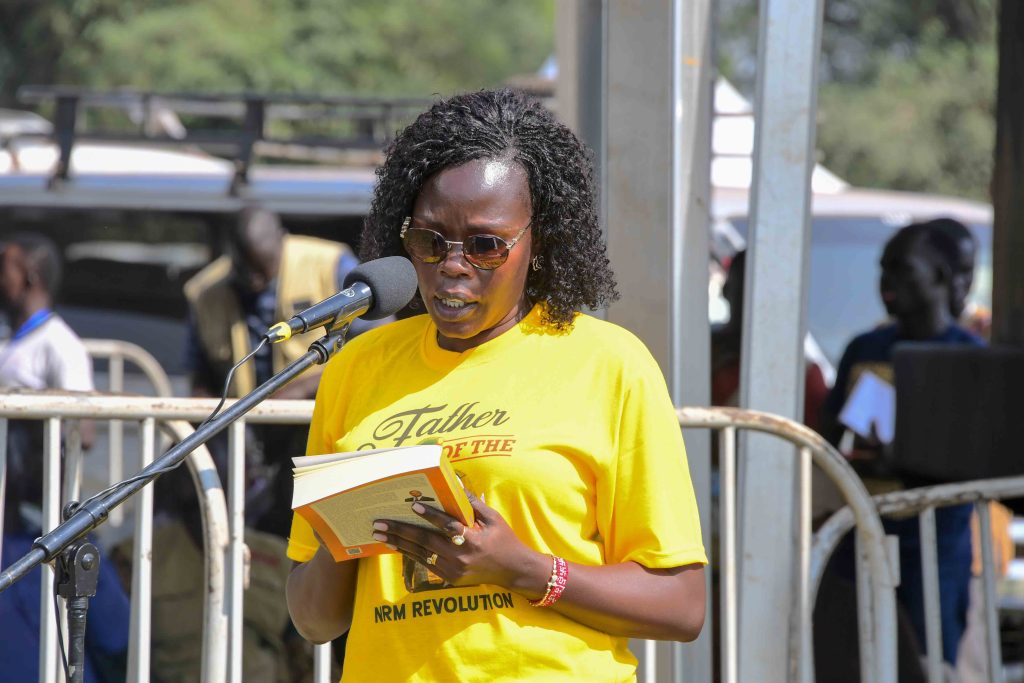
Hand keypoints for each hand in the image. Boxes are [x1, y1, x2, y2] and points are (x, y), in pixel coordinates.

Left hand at [373, 492, 546, 592]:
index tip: (413, 505)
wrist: (513, 571)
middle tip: (380, 523)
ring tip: (380, 534)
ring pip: (420, 554)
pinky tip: (395, 545)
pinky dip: (408, 553)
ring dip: (398, 543)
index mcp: (473, 540)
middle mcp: (461, 557)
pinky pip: (424, 564)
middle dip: (400, 531)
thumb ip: (474, 504)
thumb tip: (456, 485)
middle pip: (425, 542)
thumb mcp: (493, 518)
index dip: (430, 515)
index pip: (448, 526)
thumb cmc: (504, 540)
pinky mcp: (449, 578)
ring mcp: (453, 570)